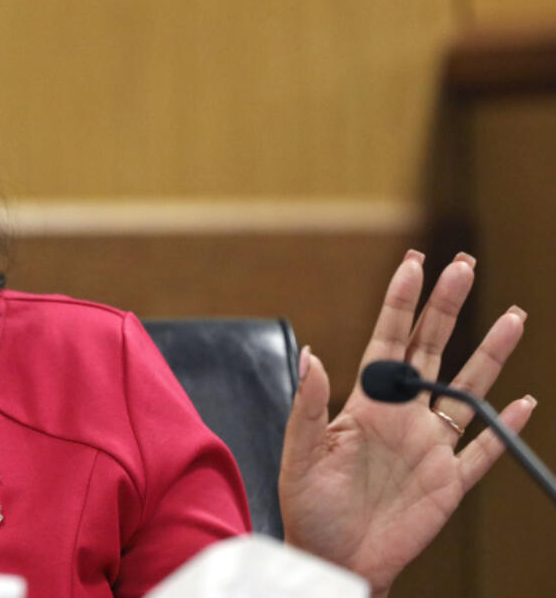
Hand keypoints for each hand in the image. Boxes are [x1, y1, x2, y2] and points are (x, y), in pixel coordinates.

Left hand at [277, 251, 535, 597]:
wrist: (332, 556)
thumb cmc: (308, 506)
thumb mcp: (300, 454)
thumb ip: (308, 405)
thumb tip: (311, 355)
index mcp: (366, 402)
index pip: (388, 341)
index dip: (401, 303)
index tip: (414, 264)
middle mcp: (402, 416)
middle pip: (432, 350)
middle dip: (447, 308)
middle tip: (464, 267)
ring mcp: (429, 446)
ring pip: (467, 390)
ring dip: (489, 354)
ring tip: (511, 316)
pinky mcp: (449, 482)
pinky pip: (483, 450)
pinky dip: (504, 426)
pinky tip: (522, 400)